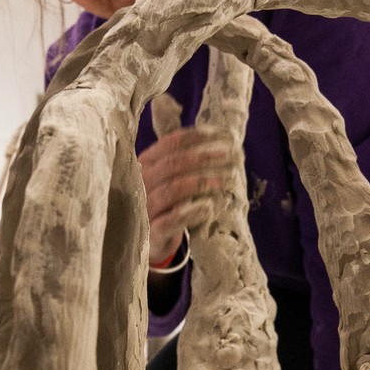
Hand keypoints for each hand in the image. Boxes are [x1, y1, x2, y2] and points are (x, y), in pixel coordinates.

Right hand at [138, 127, 236, 268]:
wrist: (147, 237)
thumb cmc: (163, 200)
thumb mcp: (164, 175)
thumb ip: (181, 155)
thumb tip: (214, 132)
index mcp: (144, 163)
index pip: (168, 144)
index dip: (195, 137)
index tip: (220, 134)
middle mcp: (141, 182)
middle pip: (171, 164)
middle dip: (202, 157)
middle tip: (228, 155)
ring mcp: (144, 207)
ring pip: (171, 190)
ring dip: (200, 182)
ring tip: (224, 180)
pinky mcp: (152, 231)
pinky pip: (171, 221)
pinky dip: (191, 213)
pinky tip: (209, 207)